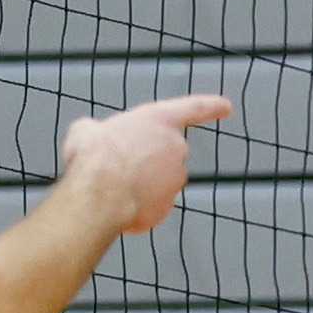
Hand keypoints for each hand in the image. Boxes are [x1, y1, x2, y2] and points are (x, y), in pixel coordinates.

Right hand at [61, 94, 231, 232]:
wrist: (100, 193)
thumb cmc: (94, 155)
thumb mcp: (87, 130)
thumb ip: (99, 130)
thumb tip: (94, 135)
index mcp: (160, 121)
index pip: (193, 108)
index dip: (210, 106)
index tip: (226, 106)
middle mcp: (176, 148)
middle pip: (162, 153)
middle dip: (141, 159)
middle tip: (113, 163)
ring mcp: (176, 180)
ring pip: (155, 180)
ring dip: (136, 182)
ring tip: (110, 184)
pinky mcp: (167, 206)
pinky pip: (149, 203)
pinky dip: (134, 204)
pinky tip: (114, 202)